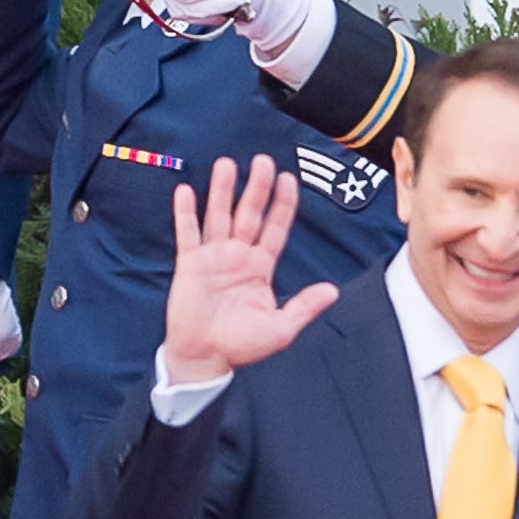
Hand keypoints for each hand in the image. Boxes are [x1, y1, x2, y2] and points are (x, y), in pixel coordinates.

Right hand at [162, 154, 334, 382]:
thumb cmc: (241, 345)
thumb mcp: (281, 328)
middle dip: (256, 187)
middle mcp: (238, 256)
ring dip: (222, 190)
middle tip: (263, 161)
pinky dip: (186, 212)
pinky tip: (186, 190)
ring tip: (227, 164)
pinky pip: (187, 233)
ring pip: (219, 215)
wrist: (205, 357)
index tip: (288, 179)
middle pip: (249, 214)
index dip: (282, 205)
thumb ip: (305, 307)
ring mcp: (213, 257)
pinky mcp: (190, 264)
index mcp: (261, 268)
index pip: (275, 228)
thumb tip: (332, 291)